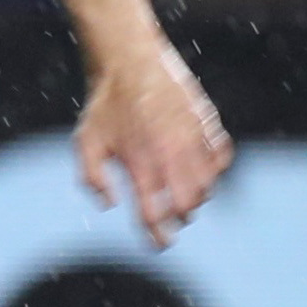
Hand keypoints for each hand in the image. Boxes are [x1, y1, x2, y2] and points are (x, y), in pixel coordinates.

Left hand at [76, 41, 232, 247]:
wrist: (128, 62)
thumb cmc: (104, 106)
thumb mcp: (85, 143)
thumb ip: (92, 179)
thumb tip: (110, 205)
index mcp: (141, 166)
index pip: (154, 216)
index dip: (157, 237)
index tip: (158, 244)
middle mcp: (171, 157)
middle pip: (188, 206)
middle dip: (179, 218)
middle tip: (169, 216)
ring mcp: (193, 140)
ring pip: (208, 185)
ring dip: (197, 195)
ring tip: (182, 192)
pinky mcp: (207, 123)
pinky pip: (222, 156)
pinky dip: (215, 168)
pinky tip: (200, 167)